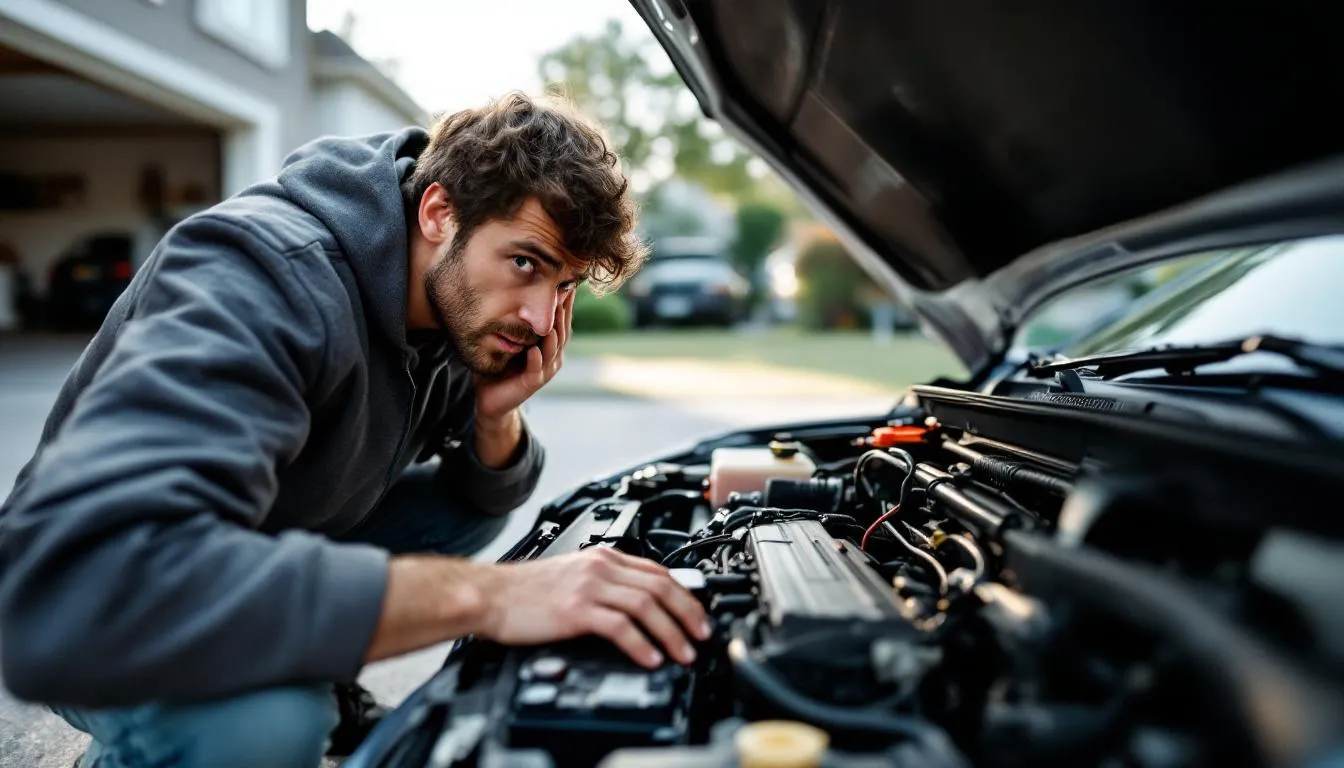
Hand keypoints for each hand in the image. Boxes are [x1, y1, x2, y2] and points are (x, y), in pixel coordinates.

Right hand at [472, 547, 710, 667]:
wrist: (491, 594)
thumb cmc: (525, 591)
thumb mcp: (573, 575)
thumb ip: (604, 583)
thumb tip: (636, 605)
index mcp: (603, 557)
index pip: (657, 571)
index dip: (684, 594)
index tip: (697, 614)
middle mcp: (600, 567)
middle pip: (659, 586)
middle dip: (687, 613)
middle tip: (701, 635)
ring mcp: (589, 587)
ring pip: (645, 605)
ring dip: (671, 632)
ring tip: (683, 652)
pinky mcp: (576, 609)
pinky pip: (619, 626)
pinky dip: (641, 643)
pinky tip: (650, 657)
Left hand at [474, 290, 573, 420]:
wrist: (490, 399)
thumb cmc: (501, 366)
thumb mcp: (513, 340)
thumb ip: (520, 323)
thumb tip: (518, 292)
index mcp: (550, 347)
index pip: (562, 322)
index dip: (565, 304)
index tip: (566, 283)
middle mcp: (552, 358)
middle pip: (562, 332)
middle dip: (562, 313)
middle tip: (563, 292)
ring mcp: (544, 371)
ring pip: (553, 349)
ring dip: (553, 333)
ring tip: (552, 317)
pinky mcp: (531, 383)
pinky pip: (536, 369)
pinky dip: (536, 359)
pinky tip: (533, 350)